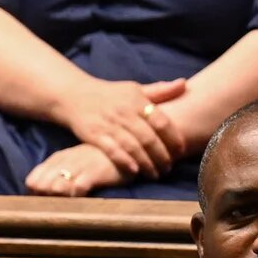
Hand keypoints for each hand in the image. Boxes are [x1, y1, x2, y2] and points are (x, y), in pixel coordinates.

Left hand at [26, 142, 125, 196]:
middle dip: (44, 199)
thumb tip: (39, 193)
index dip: (35, 195)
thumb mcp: (71, 163)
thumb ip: (56, 174)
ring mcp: (78, 166)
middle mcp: (62, 162)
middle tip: (55, 206)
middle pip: (40, 186)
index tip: (44, 203)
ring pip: (55, 187)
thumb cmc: (95, 160)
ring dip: (58, 199)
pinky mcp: (94, 172)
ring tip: (66, 204)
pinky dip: (75, 196)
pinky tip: (80, 200)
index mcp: (55, 160)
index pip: (32, 180)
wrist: (122, 148)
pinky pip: (77, 187)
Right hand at [55, 77, 188, 177]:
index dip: (174, 139)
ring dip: (146, 163)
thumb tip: (184, 84)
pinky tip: (134, 171)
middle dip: (162, 156)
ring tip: (155, 174)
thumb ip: (160, 90)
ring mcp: (107, 124)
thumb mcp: (134, 89)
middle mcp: (123, 113)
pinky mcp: (93, 135)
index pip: (162, 122)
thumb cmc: (109, 94)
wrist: (73, 95)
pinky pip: (112, 151)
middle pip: (149, 138)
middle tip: (169, 168)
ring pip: (133, 147)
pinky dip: (124, 161)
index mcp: (136, 100)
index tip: (181, 151)